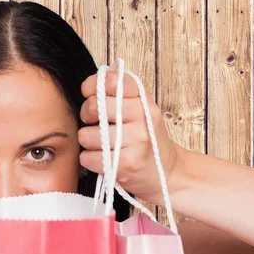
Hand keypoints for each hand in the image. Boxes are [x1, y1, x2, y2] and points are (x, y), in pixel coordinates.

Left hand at [78, 71, 184, 204]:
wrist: (168, 173)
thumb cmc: (146, 139)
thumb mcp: (139, 110)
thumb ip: (118, 95)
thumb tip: (88, 88)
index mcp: (143, 99)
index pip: (109, 80)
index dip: (92, 86)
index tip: (90, 95)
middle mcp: (142, 116)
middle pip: (93, 106)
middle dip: (86, 116)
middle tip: (95, 124)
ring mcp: (136, 140)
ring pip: (86, 135)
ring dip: (88, 143)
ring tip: (103, 145)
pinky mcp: (127, 163)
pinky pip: (88, 157)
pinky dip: (90, 160)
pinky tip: (104, 159)